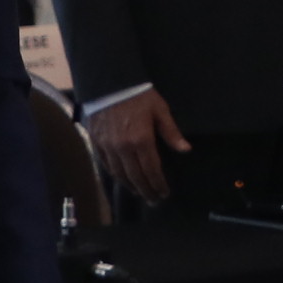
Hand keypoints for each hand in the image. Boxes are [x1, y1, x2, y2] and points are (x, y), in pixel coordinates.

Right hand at [82, 88, 187, 206]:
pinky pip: (106, 165)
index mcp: (141, 141)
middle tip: (154, 201)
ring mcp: (108, 147)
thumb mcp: (160, 110)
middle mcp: (123, 148)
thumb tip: (185, 150)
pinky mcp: (97, 142)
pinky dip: (115, 175)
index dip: (158, 184)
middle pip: (135, 177)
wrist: (109, 82)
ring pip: (119, 174)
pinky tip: (121, 179)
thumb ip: (171, 132)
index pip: (151, 170)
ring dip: (130, 186)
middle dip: (146, 191)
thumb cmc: (138, 95)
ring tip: (139, 193)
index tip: (164, 194)